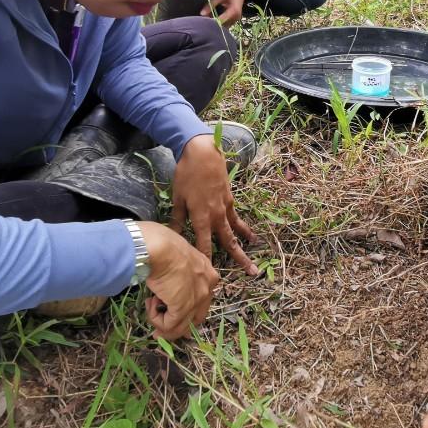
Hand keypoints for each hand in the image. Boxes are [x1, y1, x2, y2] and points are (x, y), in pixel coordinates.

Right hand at [137, 220, 219, 339]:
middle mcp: (208, 288)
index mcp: (208, 274)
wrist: (159, 247)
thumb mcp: (177, 258)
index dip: (185, 310)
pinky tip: (150, 303)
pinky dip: (156, 319)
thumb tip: (165, 287)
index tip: (169, 312)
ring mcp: (197, 299)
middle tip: (158, 329)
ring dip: (161, 321)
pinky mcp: (183, 308)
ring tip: (150, 306)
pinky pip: (169, 325)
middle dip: (176, 326)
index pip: (201, 300)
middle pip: (195, 318)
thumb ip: (177, 273)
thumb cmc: (163, 245)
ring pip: (181, 326)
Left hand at [171, 134, 258, 274]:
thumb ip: (177, 219)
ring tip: (254, 261)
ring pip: (235, 232)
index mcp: (201, 217)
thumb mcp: (177, 197)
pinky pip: (236, 218)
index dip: (206, 260)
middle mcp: (216, 216)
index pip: (204, 245)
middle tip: (252, 273)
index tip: (209, 274)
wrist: (203, 153)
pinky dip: (243, 228)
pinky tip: (249, 236)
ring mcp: (225, 207)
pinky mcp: (229, 199)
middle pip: (228, 242)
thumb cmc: (187, 174)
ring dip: (244, 247)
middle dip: (239, 259)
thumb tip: (172, 236)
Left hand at [199, 0, 245, 25]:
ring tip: (207, 21)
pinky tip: (213, 19)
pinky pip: (226, 23)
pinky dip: (220, 21)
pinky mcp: (235, 18)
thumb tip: (202, 13)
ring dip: (217, 23)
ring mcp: (236, 18)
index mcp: (234, 11)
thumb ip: (211, 5)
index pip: (221, 21)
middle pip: (223, 25)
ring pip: (225, 25)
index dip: (212, 22)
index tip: (204, 22)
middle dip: (214, 24)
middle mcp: (236, 16)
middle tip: (203, 22)